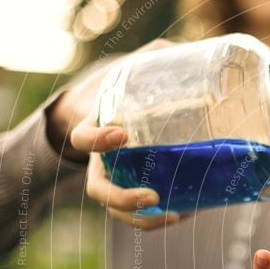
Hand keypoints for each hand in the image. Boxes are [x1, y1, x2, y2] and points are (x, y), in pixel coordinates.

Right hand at [48, 39, 188, 229]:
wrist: (128, 111)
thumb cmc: (133, 88)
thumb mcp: (141, 69)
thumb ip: (158, 56)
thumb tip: (187, 49)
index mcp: (96, 128)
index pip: (82, 138)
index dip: (96, 140)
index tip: (121, 134)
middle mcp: (102, 160)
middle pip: (98, 189)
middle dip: (122, 198)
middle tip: (152, 196)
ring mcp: (117, 179)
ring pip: (119, 210)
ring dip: (142, 219)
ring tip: (174, 216)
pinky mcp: (137, 190)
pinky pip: (142, 214)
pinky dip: (160, 218)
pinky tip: (187, 212)